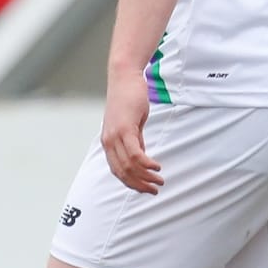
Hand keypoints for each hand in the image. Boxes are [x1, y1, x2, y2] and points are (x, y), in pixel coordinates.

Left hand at [100, 70, 161, 193]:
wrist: (124, 77)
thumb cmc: (128, 97)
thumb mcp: (131, 123)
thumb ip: (134, 140)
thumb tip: (140, 155)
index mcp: (108, 142)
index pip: (117, 171)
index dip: (131, 184)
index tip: (146, 189)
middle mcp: (108, 142)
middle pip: (123, 173)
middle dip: (140, 185)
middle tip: (155, 190)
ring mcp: (115, 136)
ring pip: (129, 166)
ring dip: (145, 177)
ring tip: (159, 180)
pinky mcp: (124, 129)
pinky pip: (135, 153)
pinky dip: (146, 164)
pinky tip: (156, 167)